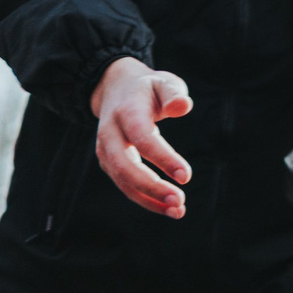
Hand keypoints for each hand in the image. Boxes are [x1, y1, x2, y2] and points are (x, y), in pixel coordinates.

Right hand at [91, 57, 193, 218]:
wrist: (116, 89)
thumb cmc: (148, 88)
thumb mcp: (164, 82)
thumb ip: (174, 93)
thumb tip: (182, 107)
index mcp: (126, 112)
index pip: (143, 139)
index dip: (163, 158)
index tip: (186, 176)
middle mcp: (110, 134)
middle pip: (125, 166)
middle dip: (151, 187)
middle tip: (179, 201)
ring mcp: (106, 150)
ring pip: (122, 181)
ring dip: (149, 199)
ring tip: (178, 210)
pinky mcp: (109, 163)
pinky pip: (125, 185)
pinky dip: (144, 198)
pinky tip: (167, 206)